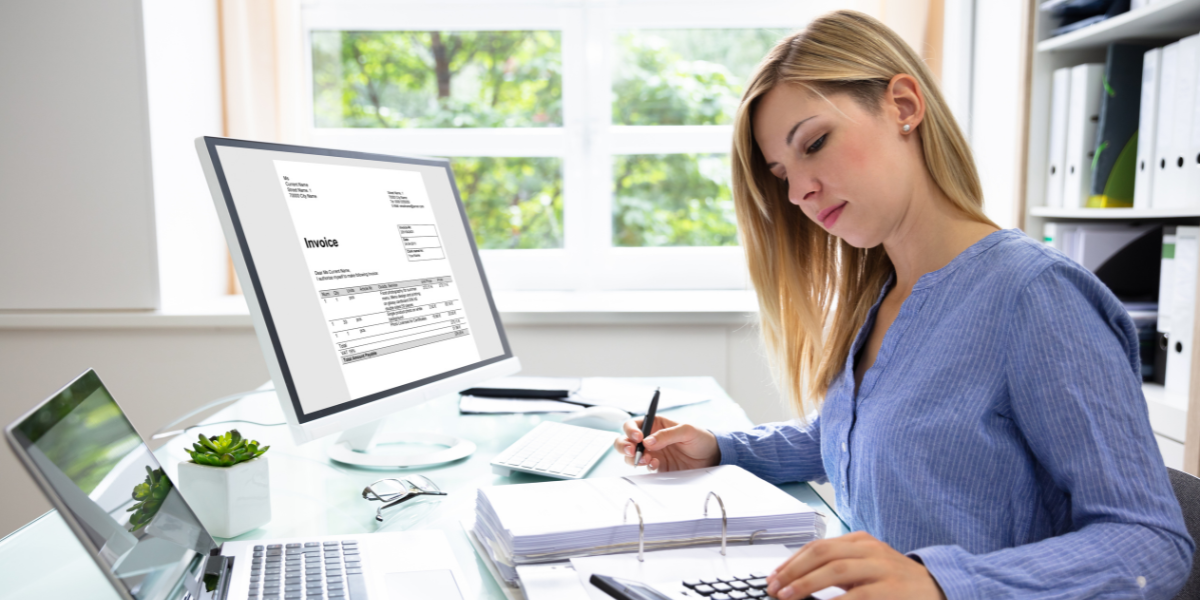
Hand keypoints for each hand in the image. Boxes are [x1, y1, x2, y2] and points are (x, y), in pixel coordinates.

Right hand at [612, 415, 719, 471]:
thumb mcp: (686, 430)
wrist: (711, 457)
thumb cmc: (700, 438)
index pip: (634, 424)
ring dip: (633, 458)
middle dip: (624, 445)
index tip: (638, 437)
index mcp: (655, 424)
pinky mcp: (657, 466)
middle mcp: (650, 438)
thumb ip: (666, 435)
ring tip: (646, 459)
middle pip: (626, 440)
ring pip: (631, 455)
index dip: (631, 430)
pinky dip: (646, 466)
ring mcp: (652, 453)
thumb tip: (647, 441)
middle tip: (632, 451)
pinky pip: (644, 467)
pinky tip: (656, 464)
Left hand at [766, 532, 945, 599]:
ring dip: (806, 584)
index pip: (817, 546)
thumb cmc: (894, 580)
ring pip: (836, 570)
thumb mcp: (865, 567)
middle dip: (793, 571)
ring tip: (788, 597)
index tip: (773, 578)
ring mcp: (881, 568)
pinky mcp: (891, 589)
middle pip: (822, 553)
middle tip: (775, 589)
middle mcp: (869, 549)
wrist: (938, 588)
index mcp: (860, 541)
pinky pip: (857, 595)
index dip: (791, 562)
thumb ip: (836, 568)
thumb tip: (795, 581)